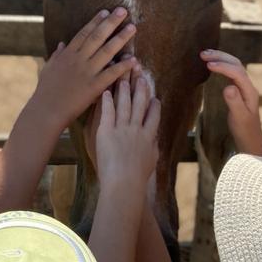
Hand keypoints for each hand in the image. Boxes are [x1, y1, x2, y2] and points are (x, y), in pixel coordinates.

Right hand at [33, 8, 137, 130]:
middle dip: (111, 22)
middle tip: (123, 11)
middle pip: (97, 37)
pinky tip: (133, 59)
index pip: (84, 34)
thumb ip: (57, 55)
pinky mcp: (94, 87)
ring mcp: (86, 72)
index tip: (106, 12)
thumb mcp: (48, 69)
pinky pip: (111, 74)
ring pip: (106, 51)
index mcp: (67, 55)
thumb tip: (62, 44)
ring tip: (132, 28)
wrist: (46, 110)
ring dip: (121, 39)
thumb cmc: (45, 91)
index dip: (95, 22)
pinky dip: (122, 66)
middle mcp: (78, 60)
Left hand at [95, 77, 159, 191]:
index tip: (154, 97)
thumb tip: (154, 140)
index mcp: (149, 137)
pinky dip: (107, 101)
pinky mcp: (106, 131)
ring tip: (124, 80)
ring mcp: (122, 129)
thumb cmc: (137, 178)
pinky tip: (106, 92)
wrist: (124, 182)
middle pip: (140, 105)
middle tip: (141, 78)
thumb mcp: (151, 161)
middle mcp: (137, 129)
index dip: (154, 106)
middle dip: (141, 90)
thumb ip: (153, 147)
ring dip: (124, 91)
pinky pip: (107, 112)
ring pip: (124, 105)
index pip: (154, 116)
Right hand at [200, 49, 261, 156]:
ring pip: (234, 66)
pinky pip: (231, 72)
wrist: (251, 140)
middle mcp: (248, 86)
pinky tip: (212, 64)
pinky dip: (221, 65)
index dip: (223, 66)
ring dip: (221, 58)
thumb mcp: (239, 118)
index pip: (237, 72)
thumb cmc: (244, 131)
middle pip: (236, 64)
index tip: (208, 64)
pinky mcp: (239, 90)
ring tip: (205, 54)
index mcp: (249, 92)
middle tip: (203, 54)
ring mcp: (244, 87)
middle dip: (220, 56)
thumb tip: (227, 87)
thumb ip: (234, 102)